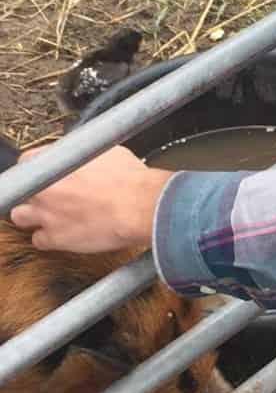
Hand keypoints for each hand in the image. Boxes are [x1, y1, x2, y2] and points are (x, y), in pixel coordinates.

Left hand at [9, 145, 170, 252]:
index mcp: (52, 162)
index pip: (26, 161)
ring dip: (34, 216)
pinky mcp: (55, 238)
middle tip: (51, 195)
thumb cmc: (129, 179)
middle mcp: (42, 187)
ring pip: (20, 216)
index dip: (38, 168)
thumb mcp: (107, 152)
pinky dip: (49, 238)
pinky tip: (64, 233)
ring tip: (52, 216)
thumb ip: (85, 156)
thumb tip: (86, 156)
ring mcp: (45, 214)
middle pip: (19, 189)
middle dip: (33, 193)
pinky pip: (39, 240)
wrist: (139, 207)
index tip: (47, 172)